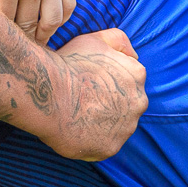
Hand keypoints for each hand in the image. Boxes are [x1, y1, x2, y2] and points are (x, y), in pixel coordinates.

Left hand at [0, 0, 75, 43]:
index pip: (7, 25)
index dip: (0, 37)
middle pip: (31, 26)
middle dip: (22, 40)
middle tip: (13, 51)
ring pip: (54, 21)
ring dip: (45, 35)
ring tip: (35, 42)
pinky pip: (69, 4)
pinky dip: (61, 18)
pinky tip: (48, 23)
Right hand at [41, 29, 146, 160]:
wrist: (49, 91)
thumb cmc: (68, 63)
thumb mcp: (96, 39)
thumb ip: (119, 41)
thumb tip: (133, 55)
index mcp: (137, 75)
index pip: (128, 83)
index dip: (107, 86)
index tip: (89, 86)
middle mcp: (139, 102)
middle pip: (126, 107)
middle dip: (108, 106)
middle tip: (82, 103)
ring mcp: (126, 127)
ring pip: (116, 128)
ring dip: (101, 125)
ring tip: (76, 118)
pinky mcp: (110, 147)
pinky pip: (102, 147)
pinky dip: (90, 142)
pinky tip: (74, 133)